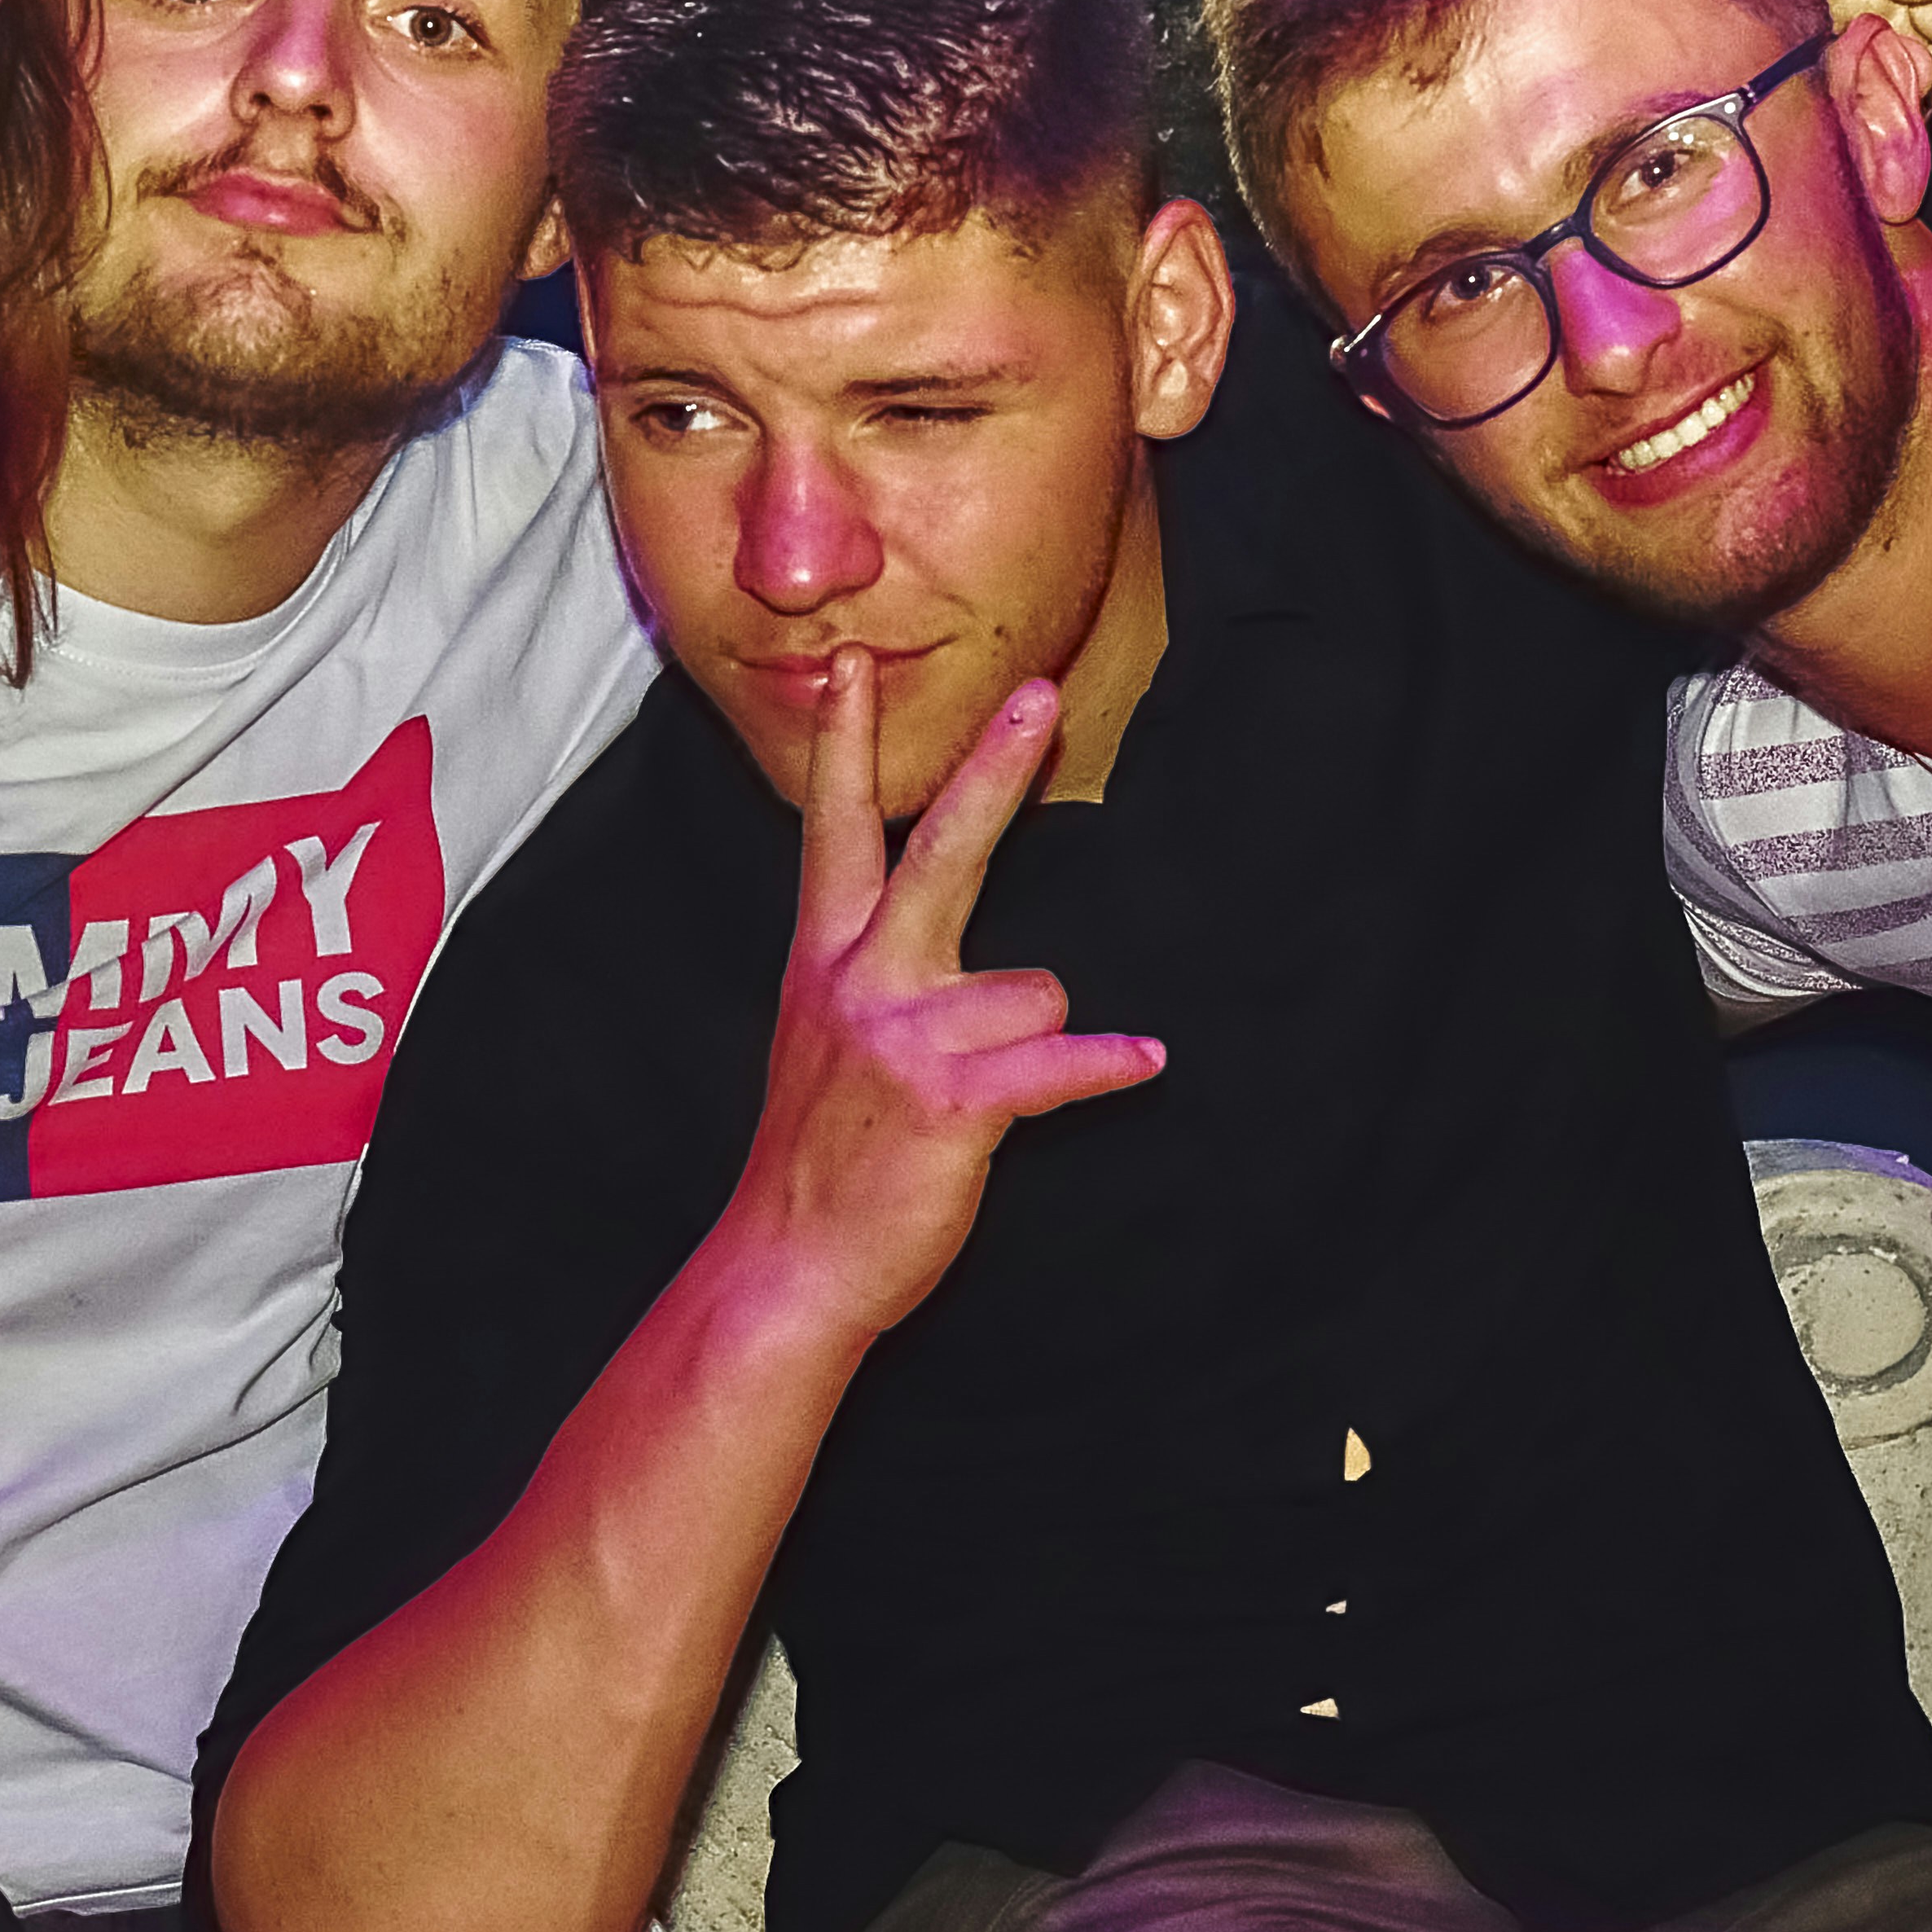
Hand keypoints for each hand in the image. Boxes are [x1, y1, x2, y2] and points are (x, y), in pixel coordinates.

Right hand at [718, 665, 1163, 1346]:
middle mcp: (863, 979)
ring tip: (983, 1100)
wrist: (787, 1266)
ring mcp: (906, 1035)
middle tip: (1040, 695)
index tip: (850, 665)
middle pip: (940, 848)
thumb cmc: (819, 1157)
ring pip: (1036, 987)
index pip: (834, 830)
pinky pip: (1059, 1063)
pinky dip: (1105, 1068)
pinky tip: (1144, 1063)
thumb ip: (869, 973)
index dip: (842, 745)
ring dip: (1037, 1039)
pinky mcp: (954, 1098)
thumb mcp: (820, 1037)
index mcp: (826, 958)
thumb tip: (968, 953)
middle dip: (994, 768)